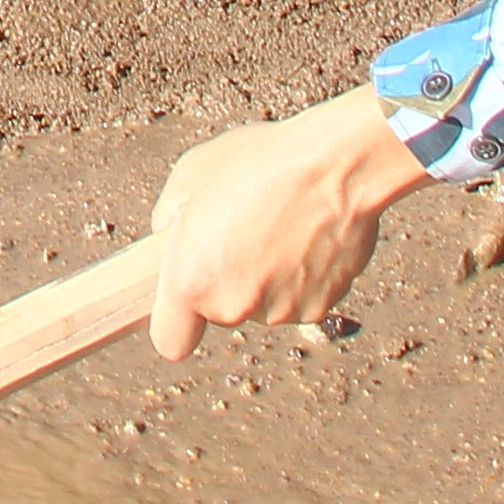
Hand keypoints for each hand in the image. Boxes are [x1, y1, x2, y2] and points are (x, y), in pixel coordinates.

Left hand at [142, 94, 432, 359]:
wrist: (333, 165)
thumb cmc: (261, 162)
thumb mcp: (190, 174)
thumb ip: (170, 218)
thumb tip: (172, 235)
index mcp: (191, 281)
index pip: (170, 341)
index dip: (177, 322)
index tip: (184, 301)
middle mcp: (233, 306)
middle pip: (221, 311)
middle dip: (226, 280)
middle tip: (241, 232)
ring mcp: (279, 312)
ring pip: (263, 305)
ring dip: (266, 278)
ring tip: (278, 227)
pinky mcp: (319, 308)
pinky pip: (299, 299)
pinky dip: (300, 277)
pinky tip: (305, 237)